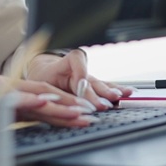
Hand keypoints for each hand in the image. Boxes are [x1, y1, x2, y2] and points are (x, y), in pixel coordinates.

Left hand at [7, 49, 133, 125]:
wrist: (45, 73)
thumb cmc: (40, 79)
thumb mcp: (37, 82)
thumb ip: (45, 90)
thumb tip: (49, 102)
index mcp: (63, 63)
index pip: (75, 61)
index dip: (80, 75)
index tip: (82, 86)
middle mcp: (79, 68)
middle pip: (90, 80)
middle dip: (96, 93)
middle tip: (104, 104)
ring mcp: (88, 77)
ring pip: (100, 83)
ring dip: (110, 91)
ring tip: (120, 97)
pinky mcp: (94, 86)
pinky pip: (106, 87)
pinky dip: (117, 90)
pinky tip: (128, 93)